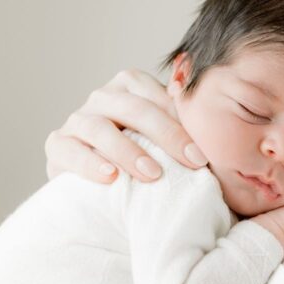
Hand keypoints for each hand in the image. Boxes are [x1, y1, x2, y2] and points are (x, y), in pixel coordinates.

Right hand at [44, 70, 206, 183]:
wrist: (106, 196)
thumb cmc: (148, 165)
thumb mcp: (168, 146)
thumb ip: (187, 130)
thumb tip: (226, 131)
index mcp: (132, 87)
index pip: (158, 94)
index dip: (182, 121)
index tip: (204, 153)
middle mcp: (103, 98)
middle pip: (133, 107)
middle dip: (166, 135)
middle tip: (192, 163)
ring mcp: (78, 119)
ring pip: (99, 126)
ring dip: (128, 151)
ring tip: (152, 174)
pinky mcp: (57, 145)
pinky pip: (70, 149)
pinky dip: (89, 163)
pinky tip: (110, 177)